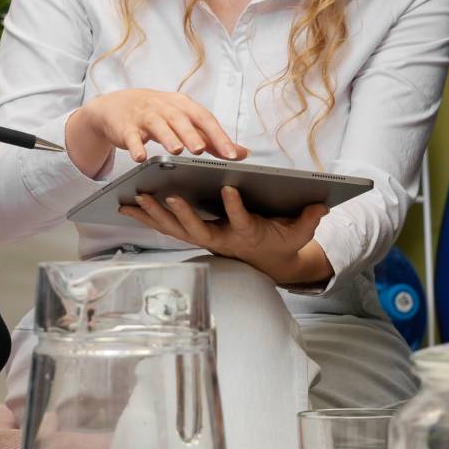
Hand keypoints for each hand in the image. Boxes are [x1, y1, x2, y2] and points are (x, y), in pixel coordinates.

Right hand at [65, 89, 247, 179]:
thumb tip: (242, 153)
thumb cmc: (157, 114)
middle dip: (192, 134)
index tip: (233, 155)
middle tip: (202, 149)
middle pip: (181, 119)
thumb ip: (211, 139)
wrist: (116, 106)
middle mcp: (165, 108)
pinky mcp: (126, 127)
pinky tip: (141, 157)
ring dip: (168, 137)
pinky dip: (136, 146)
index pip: (205, 118)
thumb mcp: (185, 122)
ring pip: (158, 125)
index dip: (219, 136)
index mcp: (183, 106)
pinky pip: (131, 136)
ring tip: (177, 150)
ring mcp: (144, 116)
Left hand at [118, 185, 330, 286]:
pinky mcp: (193, 234)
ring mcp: (204, 238)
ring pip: (176, 229)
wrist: (268, 259)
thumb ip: (309, 219)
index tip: (230, 189)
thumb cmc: (280, 240)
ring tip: (136, 198)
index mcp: (247, 234)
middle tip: (166, 195)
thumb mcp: (300, 232)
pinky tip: (127, 204)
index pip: (242, 221)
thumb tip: (321, 205)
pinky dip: (147, 216)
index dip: (236, 208)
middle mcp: (222, 239)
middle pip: (198, 229)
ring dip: (155, 215)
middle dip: (181, 214)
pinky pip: (166, 227)